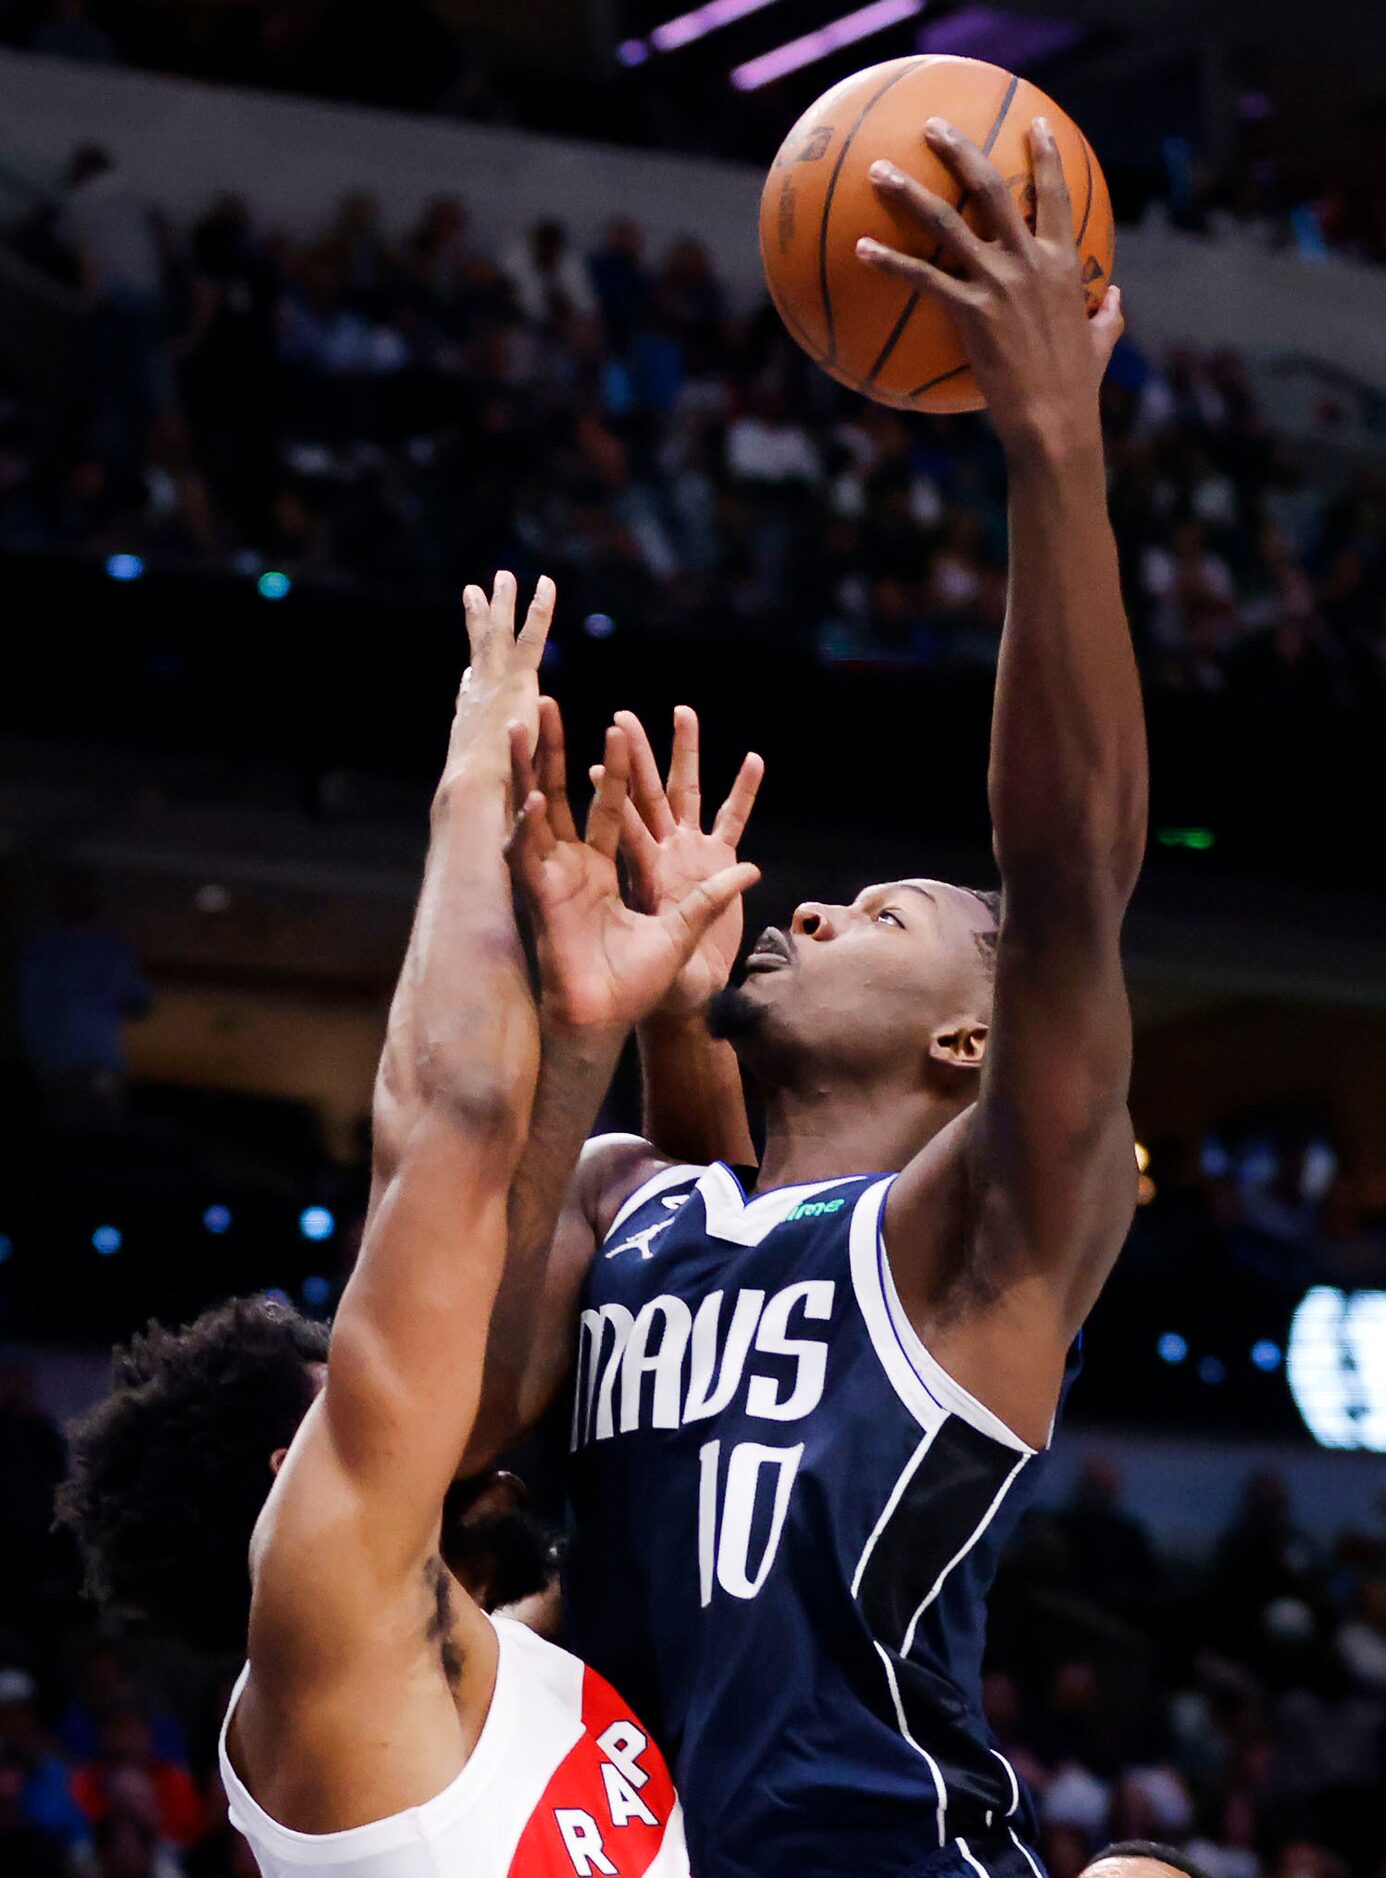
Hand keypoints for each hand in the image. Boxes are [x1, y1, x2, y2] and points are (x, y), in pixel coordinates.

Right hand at [441, 571, 553, 798]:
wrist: (474, 795)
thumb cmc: (475, 812)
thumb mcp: (477, 802)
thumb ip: (483, 795)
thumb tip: (478, 804)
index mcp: (471, 730)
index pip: (470, 699)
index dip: (469, 683)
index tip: (468, 673)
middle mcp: (477, 700)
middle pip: (477, 655)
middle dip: (476, 624)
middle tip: (472, 593)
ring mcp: (494, 685)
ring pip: (498, 636)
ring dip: (501, 604)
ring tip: (504, 575)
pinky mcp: (518, 681)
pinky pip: (531, 637)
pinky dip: (538, 609)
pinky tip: (545, 583)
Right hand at [507, 700, 759, 1033]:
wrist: (613, 1019)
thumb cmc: (647, 984)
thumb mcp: (688, 929)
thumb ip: (713, 895)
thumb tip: (751, 868)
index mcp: (628, 867)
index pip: (628, 806)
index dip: (628, 769)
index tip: (626, 728)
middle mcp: (589, 863)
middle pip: (585, 792)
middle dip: (577, 749)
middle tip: (570, 703)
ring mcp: (563, 873)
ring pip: (546, 807)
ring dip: (536, 767)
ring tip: (525, 725)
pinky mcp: (544, 895)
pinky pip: (533, 853)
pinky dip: (533, 827)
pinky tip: (534, 799)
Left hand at [858, 118, 1122, 455]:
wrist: (1054, 420)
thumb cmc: (1077, 387)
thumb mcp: (1102, 341)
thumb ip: (1108, 313)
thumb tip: (1114, 297)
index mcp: (1063, 261)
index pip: (1054, 194)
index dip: (1046, 155)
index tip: (1034, 125)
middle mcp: (1029, 260)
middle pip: (991, 187)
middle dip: (959, 149)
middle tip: (932, 127)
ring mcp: (998, 282)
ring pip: (947, 221)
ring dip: (909, 192)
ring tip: (879, 172)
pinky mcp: (970, 311)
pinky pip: (922, 277)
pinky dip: (890, 261)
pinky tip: (861, 249)